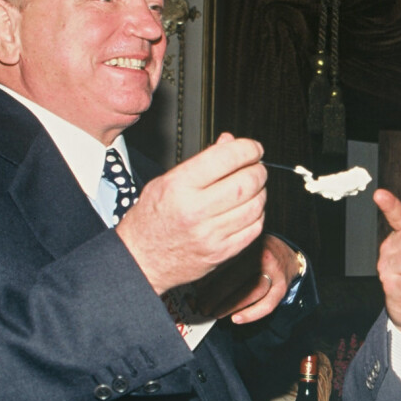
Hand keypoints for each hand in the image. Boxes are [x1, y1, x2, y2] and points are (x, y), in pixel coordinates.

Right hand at [116, 133, 266, 294]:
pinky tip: (248, 209)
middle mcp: (195, 210)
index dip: (247, 148)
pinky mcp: (221, 253)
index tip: (253, 148)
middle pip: (245, 183)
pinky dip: (257, 215)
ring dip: (260, 192)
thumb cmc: (151, 218)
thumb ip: (201, 161)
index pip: (225, 158)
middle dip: (258, 170)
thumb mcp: (167, 181)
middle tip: (256, 167)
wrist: (141, 259)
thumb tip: (229, 142)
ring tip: (253, 187)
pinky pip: (253, 229)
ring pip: (254, 206)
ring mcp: (210, 234)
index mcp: (178, 186)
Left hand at [195, 234, 300, 323]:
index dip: (209, 277)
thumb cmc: (254, 252)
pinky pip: (268, 304)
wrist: (286, 254)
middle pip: (237, 277)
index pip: (226, 262)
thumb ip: (223, 260)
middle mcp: (263, 254)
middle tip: (203, 306)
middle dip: (217, 295)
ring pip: (252, 291)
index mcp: (248, 242)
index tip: (196, 289)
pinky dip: (251, 314)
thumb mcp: (239, 248)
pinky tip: (236, 319)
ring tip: (215, 313)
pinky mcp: (283, 286)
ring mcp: (275, 271)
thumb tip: (197, 280)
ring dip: (231, 306)